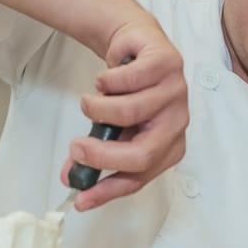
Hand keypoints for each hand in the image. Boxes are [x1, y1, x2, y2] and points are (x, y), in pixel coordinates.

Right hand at [60, 18, 188, 209]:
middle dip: (101, 154)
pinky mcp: (169, 66)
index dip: (107, 191)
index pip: (139, 178)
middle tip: (76, 146)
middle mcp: (177, 125)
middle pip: (142, 154)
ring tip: (90, 101)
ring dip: (98, 108)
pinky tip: (106, 80)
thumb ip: (93, 155)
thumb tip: (70, 177)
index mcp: (167, 148)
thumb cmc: (126, 93)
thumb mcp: (109, 130)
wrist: (134, 49)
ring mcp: (177, 94)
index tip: (80, 198)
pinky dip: (106, 81)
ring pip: (130, 113)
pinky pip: (129, 80)